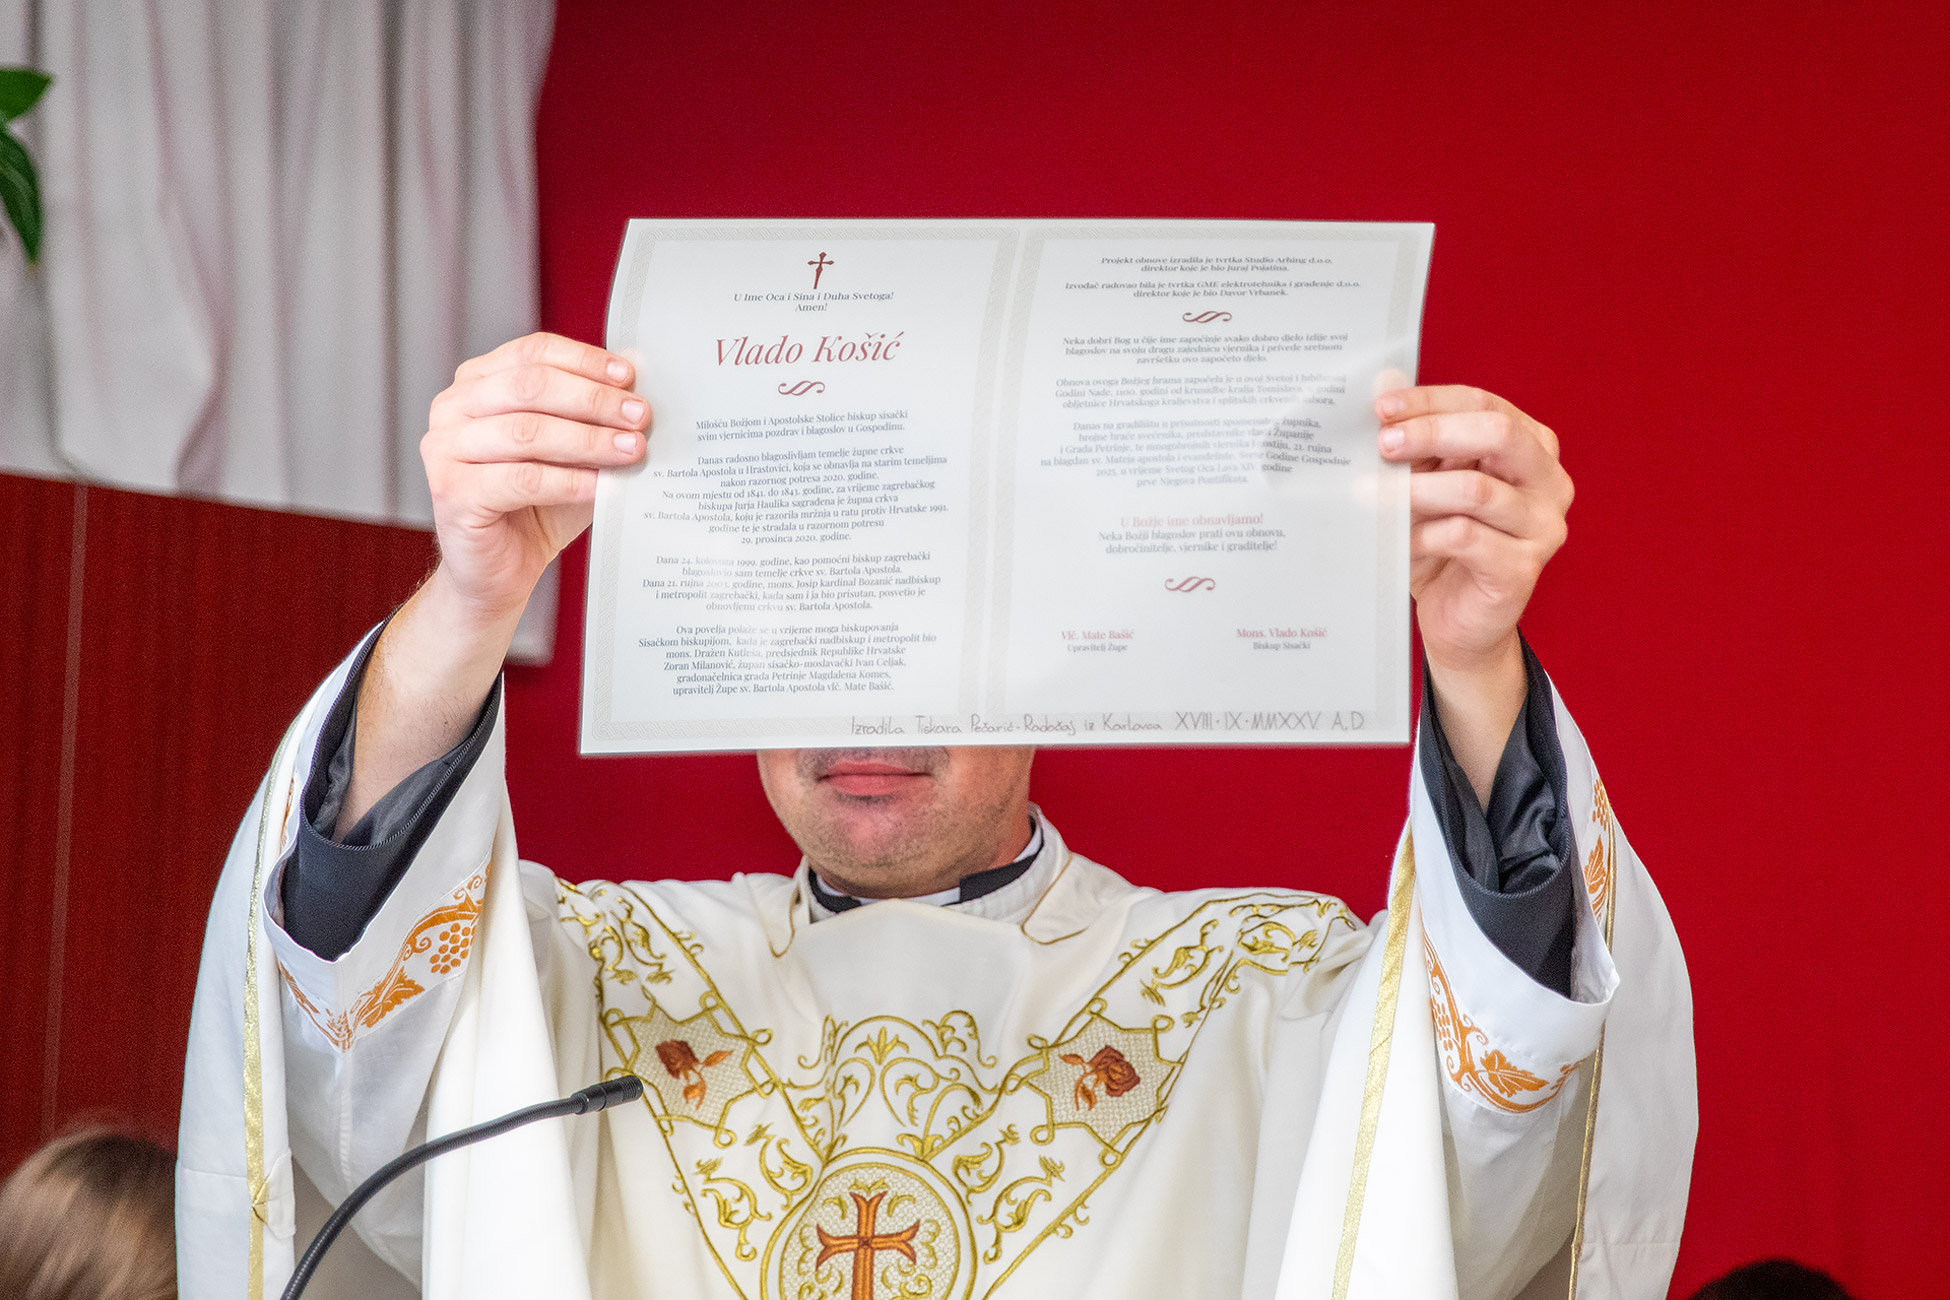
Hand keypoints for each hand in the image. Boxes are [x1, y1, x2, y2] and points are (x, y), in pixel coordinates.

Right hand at [422, 332, 648, 618]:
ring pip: (527, 431)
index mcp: (476, 383)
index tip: (629, 377)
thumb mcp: (570, 453)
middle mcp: (452, 409)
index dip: (585, 361)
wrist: (501, 570)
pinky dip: (569, 481)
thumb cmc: (536, 506)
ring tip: (631, 449)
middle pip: (530, 386)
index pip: (533, 352)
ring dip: (588, 440)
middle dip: (593, 400)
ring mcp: (444, 450)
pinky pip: (521, 479)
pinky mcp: (451, 493)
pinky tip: (603, 486)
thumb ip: (592, 418)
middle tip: (639, 416)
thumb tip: (638, 391)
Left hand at [1377, 385, 1572, 800]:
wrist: (1457, 621)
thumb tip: (1383, 384)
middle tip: (1383, 443)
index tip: (1383, 406)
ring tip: (1373, 494)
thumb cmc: (1441, 545)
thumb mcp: (1426, 483)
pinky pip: (1465, 538)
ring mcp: (1542, 528)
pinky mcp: (1523, 569)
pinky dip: (1421, 534)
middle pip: (1497, 435)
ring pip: (1477, 490)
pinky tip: (1397, 540)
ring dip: (1417, 489)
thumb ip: (1415, 440)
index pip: (1486, 405)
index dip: (1432, 401)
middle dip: (1433, 432)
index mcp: (1532, 449)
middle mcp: (1549, 483)